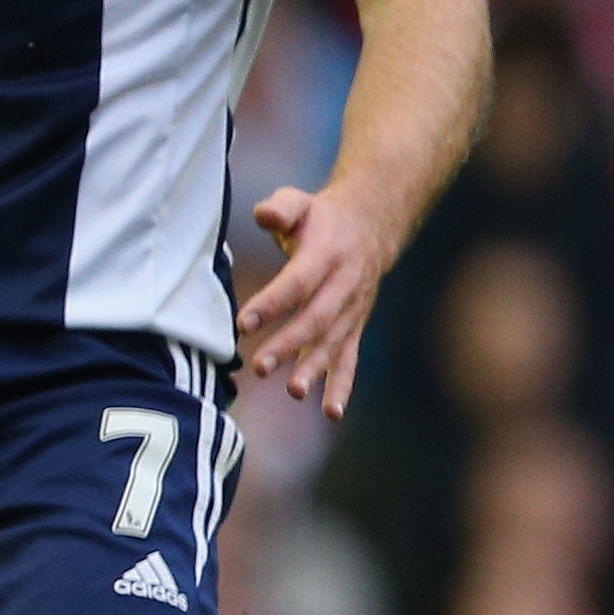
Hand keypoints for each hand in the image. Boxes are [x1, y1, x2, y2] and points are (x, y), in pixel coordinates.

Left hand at [239, 180, 400, 418]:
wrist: (371, 226)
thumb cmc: (321, 217)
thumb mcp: (300, 201)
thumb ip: (281, 207)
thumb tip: (265, 215)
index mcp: (327, 254)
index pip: (297, 282)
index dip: (271, 303)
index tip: (242, 323)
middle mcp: (345, 285)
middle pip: (316, 319)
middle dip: (289, 344)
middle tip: (260, 367)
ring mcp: (353, 309)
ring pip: (333, 343)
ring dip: (313, 369)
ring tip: (292, 391)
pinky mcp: (354, 326)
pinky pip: (349, 358)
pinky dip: (342, 386)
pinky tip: (330, 412)